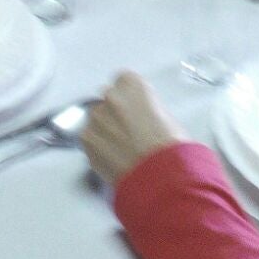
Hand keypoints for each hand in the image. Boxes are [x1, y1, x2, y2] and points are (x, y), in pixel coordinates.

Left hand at [80, 72, 184, 187]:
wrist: (163, 177)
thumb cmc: (172, 149)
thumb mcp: (167, 118)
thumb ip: (146, 109)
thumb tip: (140, 117)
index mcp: (133, 86)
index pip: (124, 81)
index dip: (130, 98)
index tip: (135, 109)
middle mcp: (111, 96)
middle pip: (108, 99)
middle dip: (116, 113)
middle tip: (129, 132)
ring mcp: (96, 117)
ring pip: (97, 120)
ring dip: (105, 130)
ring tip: (122, 150)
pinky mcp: (86, 138)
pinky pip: (90, 139)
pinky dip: (98, 147)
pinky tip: (113, 159)